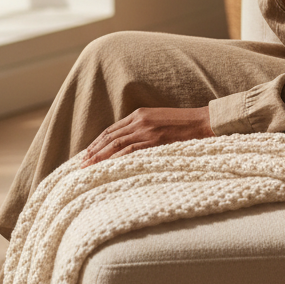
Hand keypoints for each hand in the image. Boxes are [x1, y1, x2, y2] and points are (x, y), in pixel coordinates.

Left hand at [80, 106, 212, 167]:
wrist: (204, 122)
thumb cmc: (185, 124)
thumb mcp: (160, 120)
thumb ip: (144, 128)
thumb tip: (130, 144)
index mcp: (140, 114)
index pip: (112, 130)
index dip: (97, 143)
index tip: (87, 154)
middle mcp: (139, 120)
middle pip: (109, 137)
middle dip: (93, 151)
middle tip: (80, 165)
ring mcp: (146, 130)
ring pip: (116, 144)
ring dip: (99, 157)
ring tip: (88, 168)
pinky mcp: (154, 140)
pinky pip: (130, 151)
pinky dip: (116, 159)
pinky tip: (106, 167)